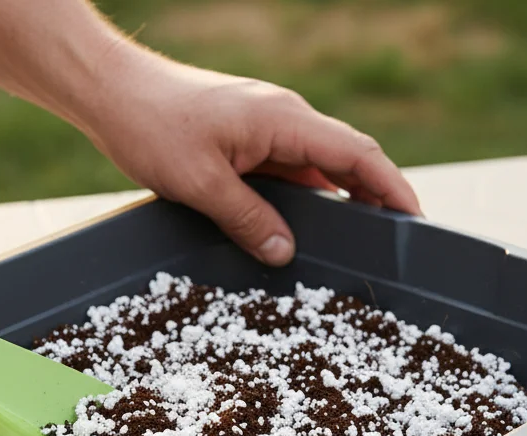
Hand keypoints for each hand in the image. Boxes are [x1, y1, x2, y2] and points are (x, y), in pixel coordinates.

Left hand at [80, 49, 422, 265]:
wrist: (110, 89)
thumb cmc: (151, 126)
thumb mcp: (200, 184)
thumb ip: (248, 220)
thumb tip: (287, 254)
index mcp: (285, 120)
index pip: (359, 155)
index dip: (393, 189)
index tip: (416, 223)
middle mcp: (284, 118)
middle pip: (348, 159)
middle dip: (377, 199)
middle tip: (395, 245)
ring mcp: (266, 125)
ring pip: (318, 166)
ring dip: (340, 200)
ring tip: (358, 244)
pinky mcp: (247, 135)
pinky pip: (290, 168)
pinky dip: (306, 197)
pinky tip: (304, 227)